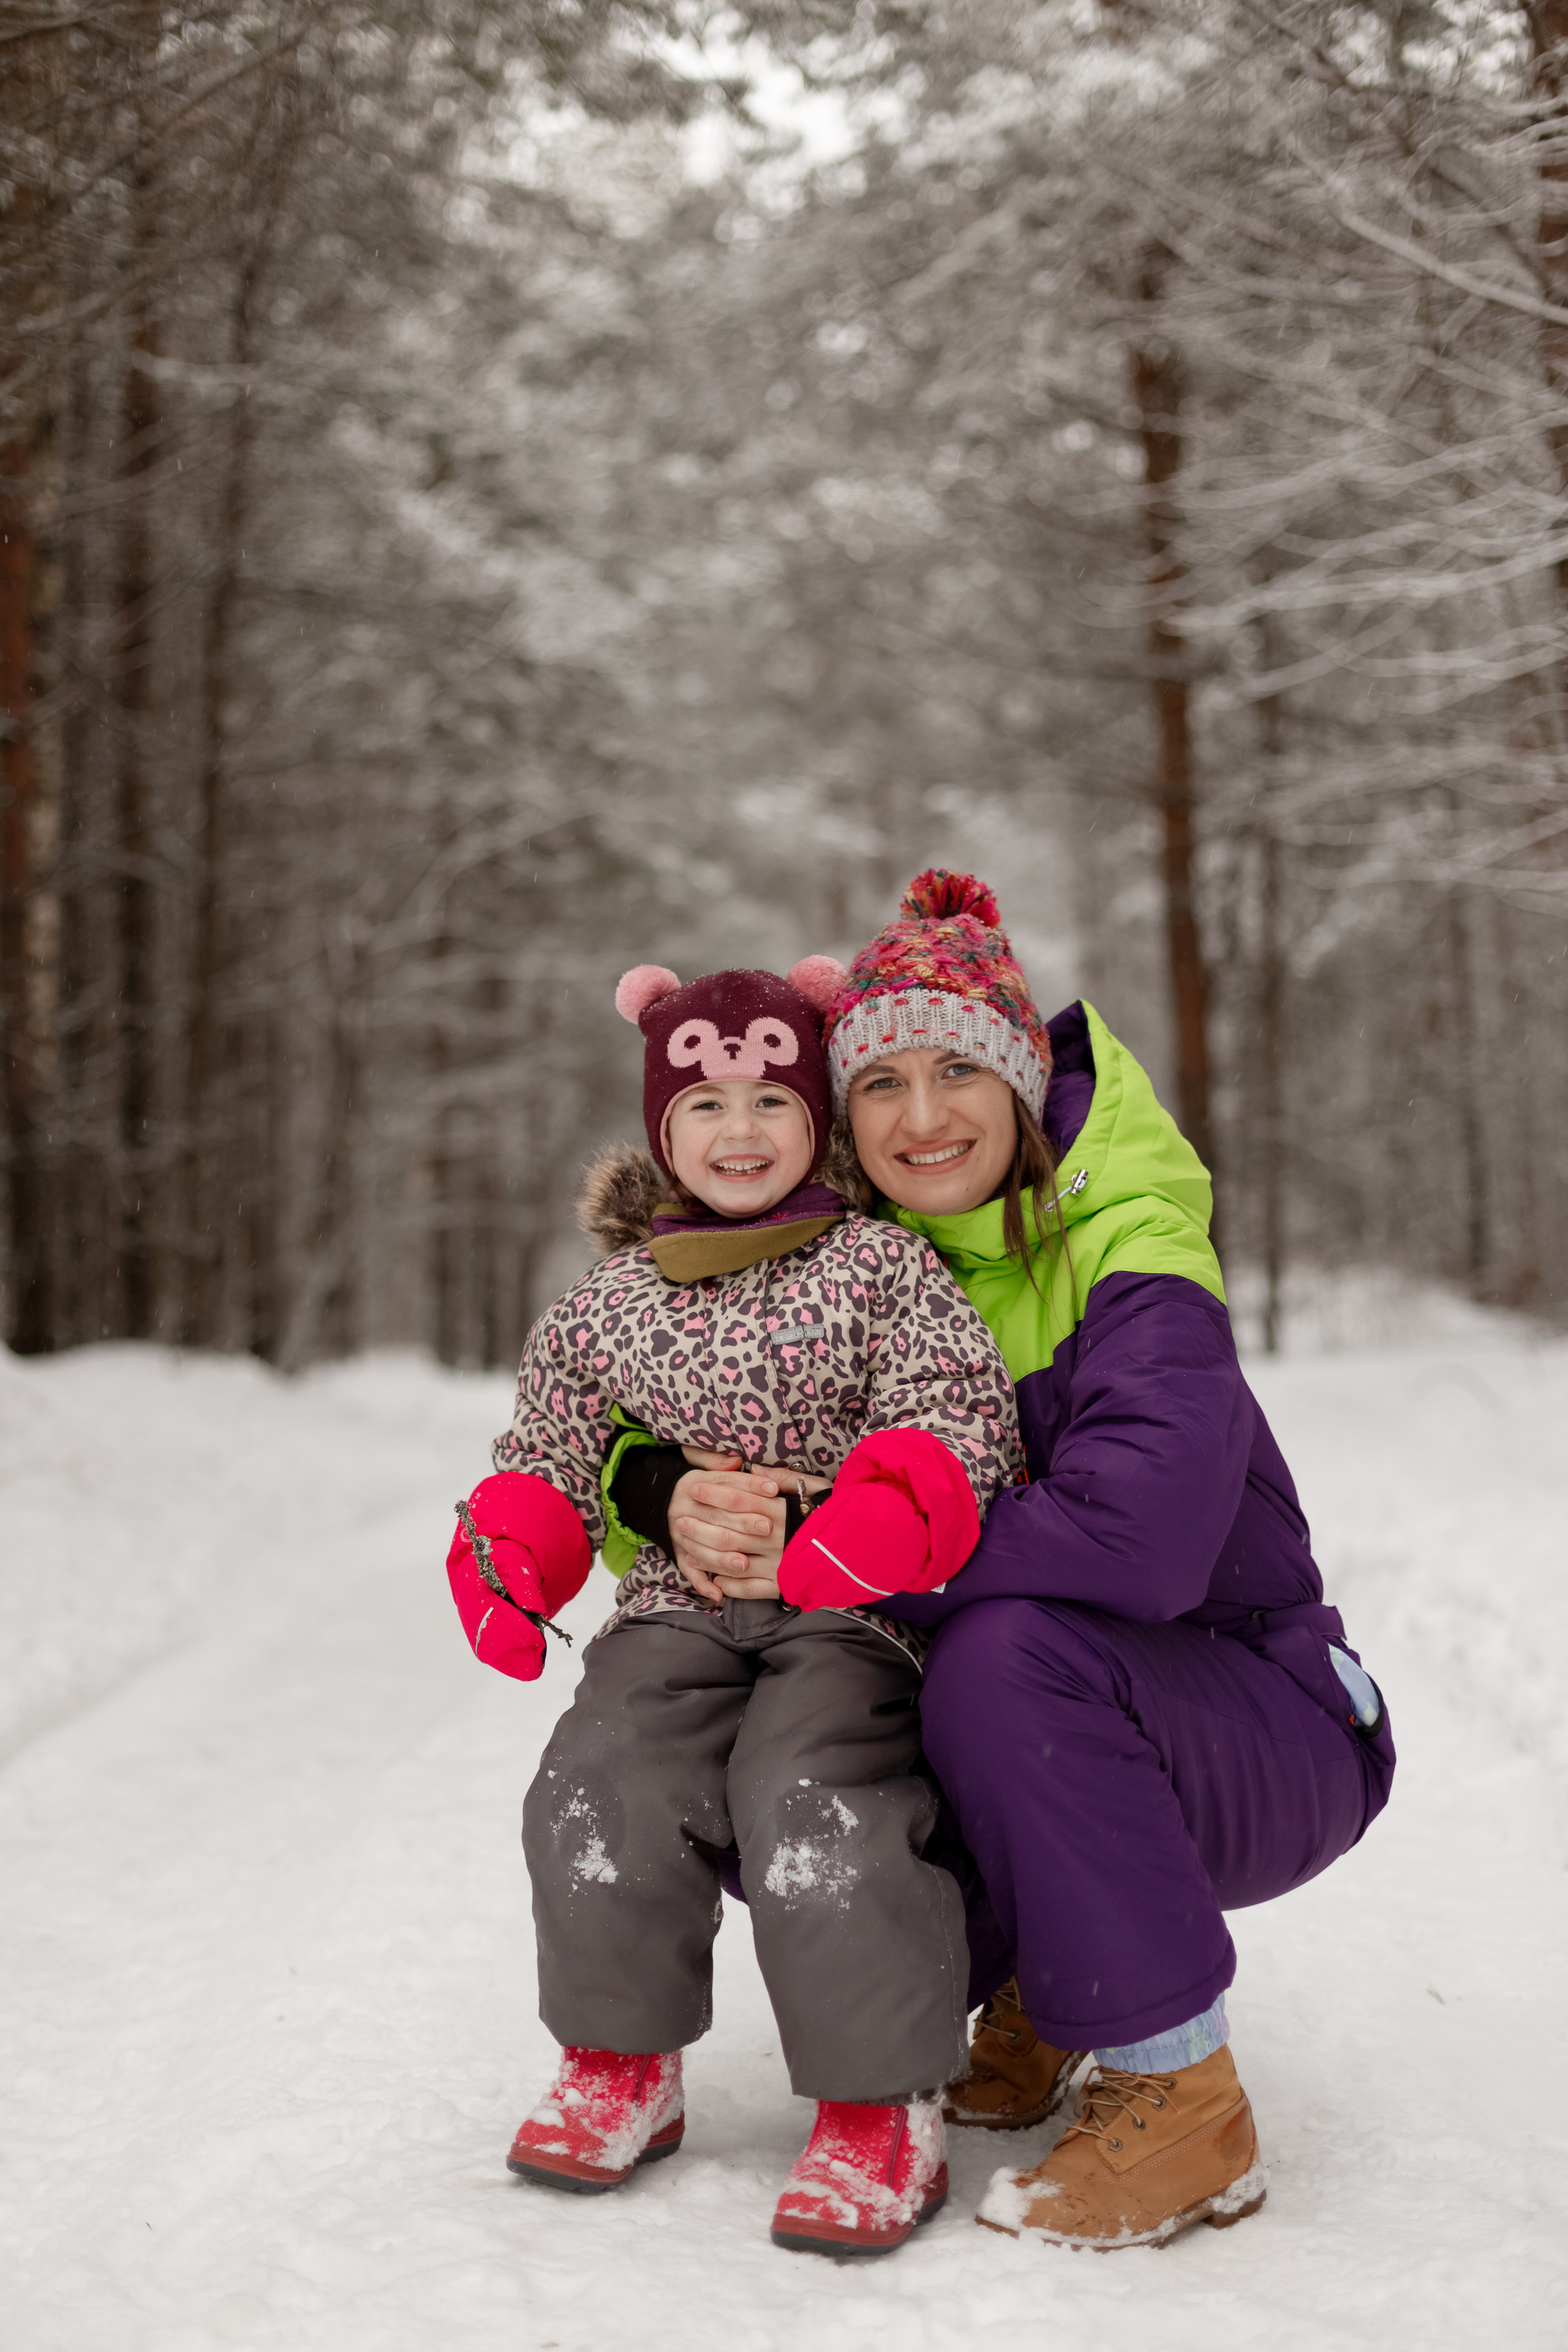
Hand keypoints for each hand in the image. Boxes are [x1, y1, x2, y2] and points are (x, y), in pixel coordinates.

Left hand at [670, 1454, 829, 1601]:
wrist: (859, 1545)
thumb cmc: (833, 1510)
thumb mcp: (812, 1486)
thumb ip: (781, 1478)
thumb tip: (751, 1471)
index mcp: (781, 1511)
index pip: (739, 1499)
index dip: (713, 1493)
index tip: (693, 1488)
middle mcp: (775, 1538)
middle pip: (729, 1531)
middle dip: (701, 1525)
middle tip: (678, 1520)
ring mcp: (778, 1563)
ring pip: (734, 1561)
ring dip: (708, 1556)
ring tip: (688, 1550)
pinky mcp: (784, 1585)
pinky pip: (752, 1589)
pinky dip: (732, 1587)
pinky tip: (716, 1582)